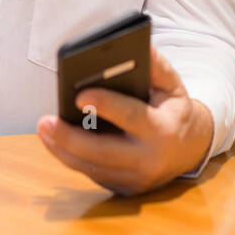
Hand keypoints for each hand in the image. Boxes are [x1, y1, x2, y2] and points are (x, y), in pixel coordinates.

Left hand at [36, 45, 214, 196]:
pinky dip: (72, 158)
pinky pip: (93, 175)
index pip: (132, 117)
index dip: (106, 106)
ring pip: (92, 168)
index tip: (80, 95)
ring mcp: (137, 180)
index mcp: (164, 130)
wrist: (190, 149)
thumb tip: (136, 45)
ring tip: (44, 129)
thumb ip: (155, 65)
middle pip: (103, 152)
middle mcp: (150, 160)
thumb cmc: (173, 109)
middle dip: (70, 137)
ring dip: (63, 150)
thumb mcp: (172, 85)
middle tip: (45, 121)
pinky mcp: (125, 190)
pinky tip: (56, 142)